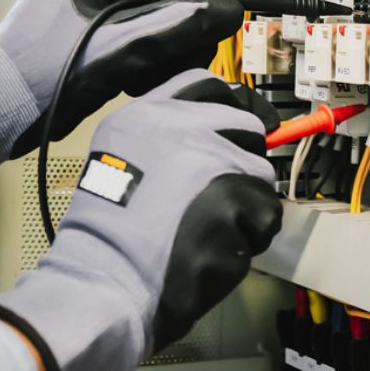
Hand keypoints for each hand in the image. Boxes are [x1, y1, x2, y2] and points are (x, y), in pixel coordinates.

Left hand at [0, 0, 261, 218]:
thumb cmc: (37, 78)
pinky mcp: (91, 36)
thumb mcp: (118, 50)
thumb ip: (176, 27)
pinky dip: (152, 58)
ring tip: (165, 73)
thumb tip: (227, 10)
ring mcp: (90, 7)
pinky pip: (140, 36)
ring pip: (157, 15)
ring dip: (172, 45)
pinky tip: (142, 82)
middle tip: (203, 49)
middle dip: (190, 20)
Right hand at [0, 69, 282, 370]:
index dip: (235, 107)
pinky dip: (248, 241)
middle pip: (248, 130)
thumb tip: (226, 135)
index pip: (208, 87)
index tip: (247, 127)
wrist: (104, 283)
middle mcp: (184, 130)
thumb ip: (168, 140)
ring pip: (261, 178)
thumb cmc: (109, 236)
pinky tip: (212, 252)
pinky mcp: (235, 204)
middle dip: (242, 166)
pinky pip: (265, 219)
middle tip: (218, 200)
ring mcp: (214, 165)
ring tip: (206, 233)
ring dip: (245, 210)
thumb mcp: (120, 159)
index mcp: (148, 115)